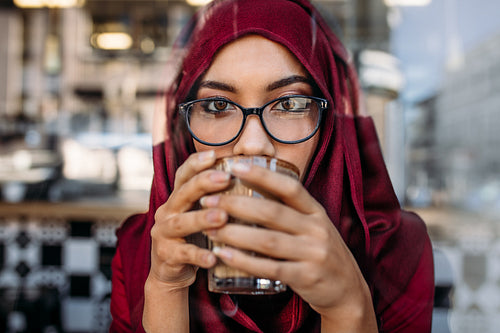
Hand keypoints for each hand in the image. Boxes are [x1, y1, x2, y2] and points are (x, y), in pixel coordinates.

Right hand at [147, 151, 229, 289]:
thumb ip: (217, 199)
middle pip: (183, 193)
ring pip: (181, 223)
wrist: (172, 273)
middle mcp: (167, 212)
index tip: (214, 154)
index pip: (184, 175)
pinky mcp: (166, 256)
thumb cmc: (195, 238)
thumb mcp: (201, 215)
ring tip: (222, 216)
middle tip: (226, 178)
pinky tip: (214, 257)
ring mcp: (163, 234)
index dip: (196, 163)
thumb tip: (252, 179)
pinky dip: (198, 255)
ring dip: (202, 218)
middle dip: (203, 183)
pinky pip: (183, 254)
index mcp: (178, 199)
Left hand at [201, 162, 376, 327]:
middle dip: (236, 204)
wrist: (347, 291)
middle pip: (272, 212)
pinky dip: (244, 261)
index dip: (262, 175)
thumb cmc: (319, 253)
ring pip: (268, 240)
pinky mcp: (306, 277)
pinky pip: (269, 268)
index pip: (289, 187)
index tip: (235, 166)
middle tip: (208, 201)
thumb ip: (289, 211)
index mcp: (316, 212)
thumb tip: (249, 191)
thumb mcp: (313, 226)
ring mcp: (313, 254)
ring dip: (234, 233)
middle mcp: (317, 229)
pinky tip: (223, 255)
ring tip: (210, 227)